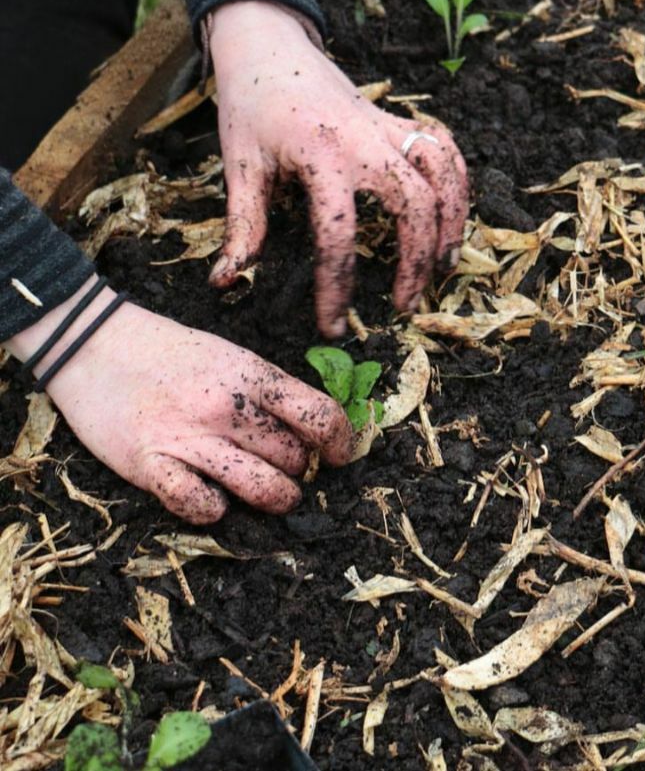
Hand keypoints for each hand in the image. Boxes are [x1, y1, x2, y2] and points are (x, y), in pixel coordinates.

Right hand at [5, 277, 352, 523]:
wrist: (93, 344)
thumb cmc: (170, 352)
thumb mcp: (232, 356)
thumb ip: (269, 390)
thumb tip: (313, 428)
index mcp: (252, 375)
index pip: (320, 416)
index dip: (341, 443)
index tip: (339, 456)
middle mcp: (227, 407)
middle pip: (294, 458)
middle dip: (299, 470)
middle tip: (288, 468)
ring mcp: (189, 437)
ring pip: (262, 489)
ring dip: (276, 499)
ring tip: (273, 496)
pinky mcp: (150, 465)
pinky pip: (200, 506)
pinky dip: (213, 510)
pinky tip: (212, 498)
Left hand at [206, 0, 469, 336]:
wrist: (270, 47)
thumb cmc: (251, 108)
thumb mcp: (240, 166)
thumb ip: (242, 226)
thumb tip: (224, 282)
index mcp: (320, 155)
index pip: (339, 234)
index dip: (336, 287)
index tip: (332, 324)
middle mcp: (365, 140)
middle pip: (413, 206)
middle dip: (416, 262)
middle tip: (404, 304)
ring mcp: (389, 126)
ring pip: (442, 175)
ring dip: (451, 223)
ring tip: (444, 268)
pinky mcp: (400, 120)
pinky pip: (444, 148)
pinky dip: (457, 182)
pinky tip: (452, 217)